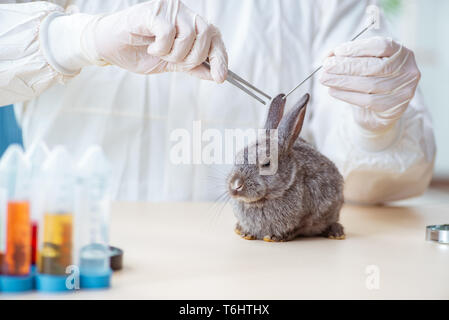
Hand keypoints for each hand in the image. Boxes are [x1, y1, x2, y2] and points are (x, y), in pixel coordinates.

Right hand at [81, 0, 227, 82]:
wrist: (109, 48)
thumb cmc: (138, 52)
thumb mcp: (171, 65)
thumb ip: (193, 67)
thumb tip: (217, 75)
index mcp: (189, 23)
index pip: (214, 36)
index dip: (220, 57)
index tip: (221, 77)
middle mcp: (182, 12)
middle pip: (206, 34)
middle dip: (193, 56)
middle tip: (174, 61)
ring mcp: (168, 9)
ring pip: (189, 34)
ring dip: (175, 53)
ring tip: (160, 53)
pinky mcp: (153, 10)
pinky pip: (169, 32)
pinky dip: (161, 47)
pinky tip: (151, 46)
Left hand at [320, 37, 420, 131]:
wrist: (383, 108)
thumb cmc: (372, 79)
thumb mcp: (364, 63)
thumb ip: (349, 56)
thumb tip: (328, 56)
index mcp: (401, 53)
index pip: (381, 46)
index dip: (358, 48)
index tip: (338, 51)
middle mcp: (407, 70)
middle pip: (373, 66)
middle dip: (346, 66)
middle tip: (326, 67)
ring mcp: (403, 90)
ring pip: (368, 84)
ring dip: (342, 81)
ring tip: (324, 78)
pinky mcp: (394, 107)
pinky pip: (366, 101)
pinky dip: (346, 95)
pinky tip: (332, 90)